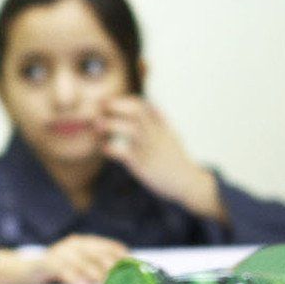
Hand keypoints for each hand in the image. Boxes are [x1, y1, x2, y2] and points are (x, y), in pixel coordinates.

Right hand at [39, 234, 129, 283]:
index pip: (106, 245)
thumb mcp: (78, 266)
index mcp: (83, 243)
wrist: (26, 269)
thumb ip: (95, 268)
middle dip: (109, 263)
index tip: (133, 263)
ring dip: (93, 271)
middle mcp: (73, 244)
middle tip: (120, 275)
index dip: (120, 254)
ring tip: (103, 282)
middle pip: (95, 252)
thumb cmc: (58, 270)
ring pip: (80, 260)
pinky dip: (72, 277)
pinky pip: (62, 269)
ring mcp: (60, 251)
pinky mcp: (47, 262)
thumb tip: (118, 278)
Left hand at [99, 95, 226, 222]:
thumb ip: (159, 120)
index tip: (108, 102)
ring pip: (130, 129)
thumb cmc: (174, 159)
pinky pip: (125, 153)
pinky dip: (111, 149)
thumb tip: (151, 105)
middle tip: (98, 107)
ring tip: (97, 126)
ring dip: (111, 125)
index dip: (124, 102)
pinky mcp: (144, 165)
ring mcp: (151, 149)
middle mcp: (157, 134)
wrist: (187, 182)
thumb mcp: (170, 134)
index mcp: (162, 125)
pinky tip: (104, 148)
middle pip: (137, 112)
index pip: (143, 106)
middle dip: (116, 106)